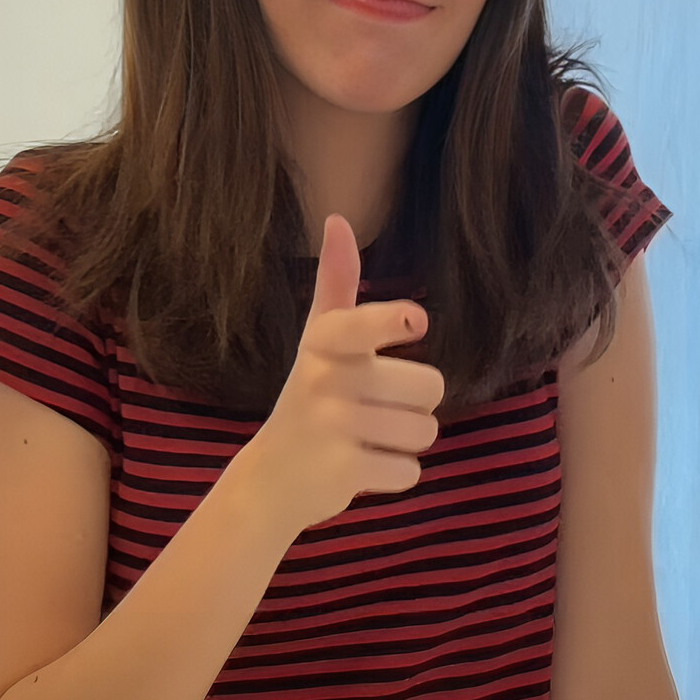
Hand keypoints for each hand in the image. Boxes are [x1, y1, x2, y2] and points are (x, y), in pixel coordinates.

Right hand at [248, 213, 444, 534]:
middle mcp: (325, 380)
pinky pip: (410, 471)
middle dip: (415, 406)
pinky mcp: (342, 472)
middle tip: (374, 412)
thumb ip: (336, 283)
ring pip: (424, 431)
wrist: (270, 480)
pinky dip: (395, 476)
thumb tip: (336, 218)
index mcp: (325, 343)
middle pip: (429, 387)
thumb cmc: (310, 398)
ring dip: (406, 442)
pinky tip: (361, 468)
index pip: (360, 326)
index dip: (391, 322)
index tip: (415, 320)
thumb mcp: (319, 341)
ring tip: (366, 440)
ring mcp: (332, 428)